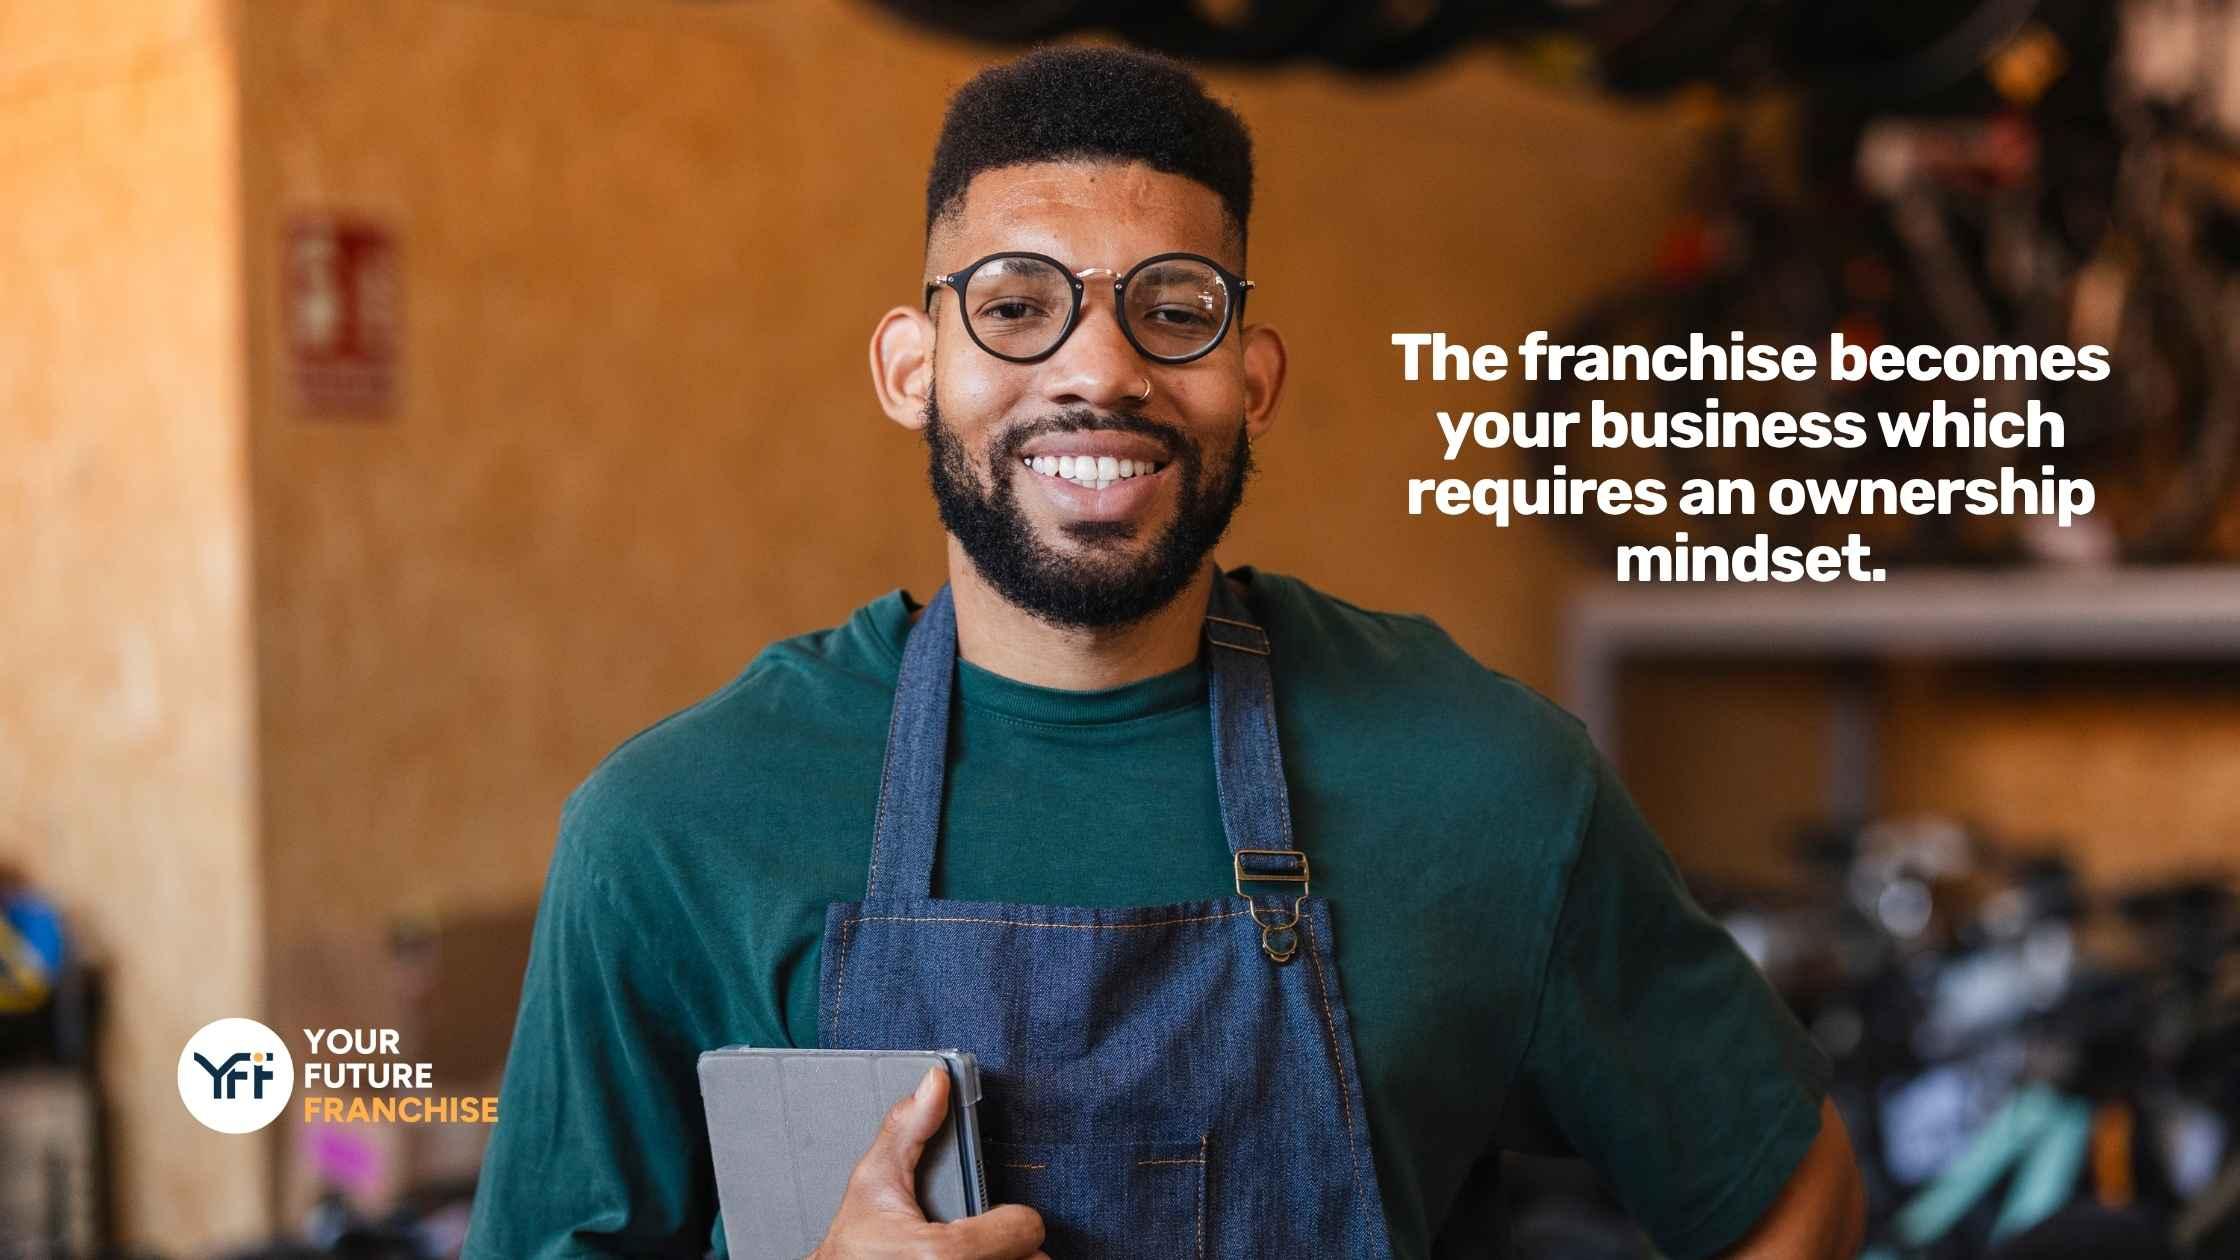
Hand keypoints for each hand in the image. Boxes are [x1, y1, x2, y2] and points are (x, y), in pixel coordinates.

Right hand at [809, 1065, 1046, 1259]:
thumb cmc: (853, 1242)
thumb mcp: (873, 1179)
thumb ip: (908, 1127)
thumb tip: (935, 1083)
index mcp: (943, 1254)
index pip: (1026, 1229)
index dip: (1012, 1215)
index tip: (996, 1214)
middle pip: (1033, 1259)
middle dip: (1011, 1243)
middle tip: (984, 1235)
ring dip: (1008, 1259)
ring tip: (977, 1250)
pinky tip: (976, 1258)